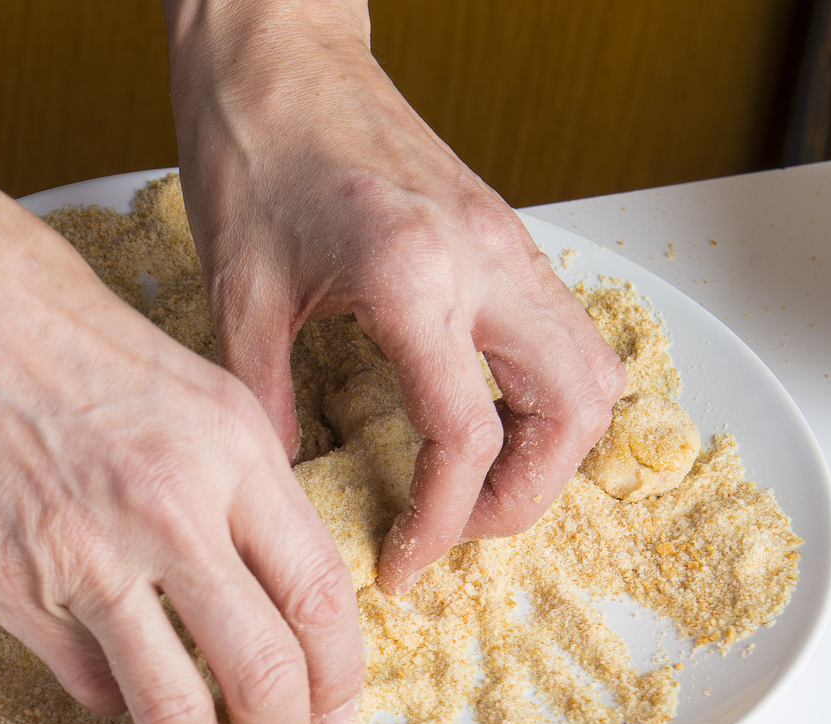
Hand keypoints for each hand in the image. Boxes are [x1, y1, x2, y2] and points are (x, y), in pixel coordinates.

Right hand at [0, 196, 366, 723]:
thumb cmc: (48, 322)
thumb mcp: (188, 385)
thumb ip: (235, 484)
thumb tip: (262, 581)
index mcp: (233, 449)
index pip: (321, 597)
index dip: (338, 675)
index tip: (331, 702)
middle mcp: (173, 508)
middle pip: (268, 672)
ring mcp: (89, 555)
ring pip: (176, 708)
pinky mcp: (14, 587)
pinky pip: (86, 682)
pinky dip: (108, 699)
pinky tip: (111, 678)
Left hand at [164, 0, 627, 591]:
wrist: (277, 53)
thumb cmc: (251, 150)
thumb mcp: (239, 296)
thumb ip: (266, 404)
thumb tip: (283, 494)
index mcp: (413, 277)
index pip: (468, 434)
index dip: (440, 520)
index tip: (403, 563)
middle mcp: (484, 259)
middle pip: (574, 411)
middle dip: (528, 494)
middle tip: (457, 531)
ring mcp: (509, 242)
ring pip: (591, 370)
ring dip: (552, 446)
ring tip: (474, 488)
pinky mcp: (506, 234)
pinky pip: (565, 330)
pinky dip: (545, 393)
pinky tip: (481, 419)